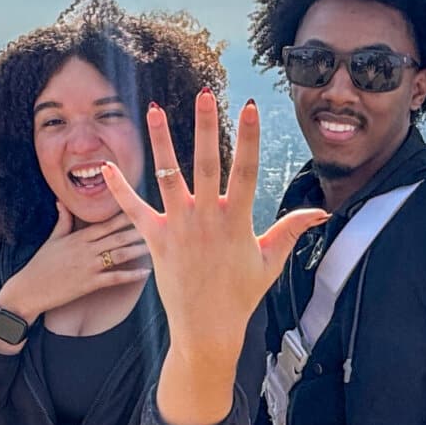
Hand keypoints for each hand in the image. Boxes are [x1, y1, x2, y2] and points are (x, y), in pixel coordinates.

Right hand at [0, 204, 147, 322]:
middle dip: (140, 229)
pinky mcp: (89, 284)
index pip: (107, 222)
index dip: (126, 214)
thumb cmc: (40, 265)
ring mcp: (89, 266)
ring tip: (158, 244)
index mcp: (79, 237)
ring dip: (140, 249)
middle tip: (161, 223)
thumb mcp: (51, 239)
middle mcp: (86, 249)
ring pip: (120, 254)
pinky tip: (147, 272)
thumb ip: (62, 220)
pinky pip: (115, 278)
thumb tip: (61, 201)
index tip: (143, 206)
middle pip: (118, 236)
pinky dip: (132, 275)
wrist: (28, 290)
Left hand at [100, 92, 325, 424]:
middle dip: (206, 127)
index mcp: (237, 220)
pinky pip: (133, 210)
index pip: (246, 170)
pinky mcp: (155, 240)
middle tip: (205, 95)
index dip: (249, 137)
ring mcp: (179, 228)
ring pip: (168, 177)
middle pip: (206, 164)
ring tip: (155, 110)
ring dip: (161, 142)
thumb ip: (290, 230)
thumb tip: (319, 212)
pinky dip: (119, 188)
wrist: (208, 329)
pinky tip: (106, 165)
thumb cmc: (241, 294)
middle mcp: (206, 219)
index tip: (249, 106)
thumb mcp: (270, 261)